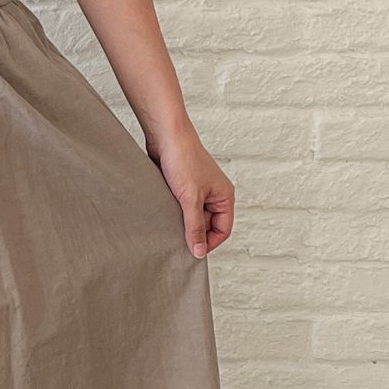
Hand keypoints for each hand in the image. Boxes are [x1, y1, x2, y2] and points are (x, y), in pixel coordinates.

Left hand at [147, 131, 233, 258]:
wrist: (166, 136)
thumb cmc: (183, 160)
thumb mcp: (190, 199)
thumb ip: (195, 227)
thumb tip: (198, 251)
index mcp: (224, 196)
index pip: (223, 230)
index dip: (208, 243)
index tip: (191, 251)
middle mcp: (214, 195)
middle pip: (208, 226)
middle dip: (195, 234)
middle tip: (177, 241)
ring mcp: (198, 192)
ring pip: (194, 219)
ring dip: (183, 225)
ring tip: (170, 226)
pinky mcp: (183, 189)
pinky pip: (182, 210)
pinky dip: (175, 216)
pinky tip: (164, 217)